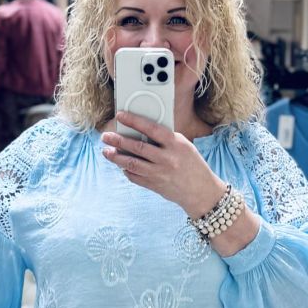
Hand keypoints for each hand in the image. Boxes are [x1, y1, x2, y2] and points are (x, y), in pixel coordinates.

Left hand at [101, 110, 225, 218]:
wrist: (201, 192)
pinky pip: (135, 177)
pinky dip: (126, 171)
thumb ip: (165, 139)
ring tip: (106, 152)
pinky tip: (121, 165)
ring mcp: (159, 174)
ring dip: (116, 157)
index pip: (151, 129)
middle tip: (106, 136)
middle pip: (137, 148)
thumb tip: (142, 131)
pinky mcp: (155, 186)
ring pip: (132, 164)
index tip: (121, 115)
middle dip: (118, 141)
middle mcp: (166, 159)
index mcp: (175, 144)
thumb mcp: (183, 146)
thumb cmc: (193, 165)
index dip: (134, 121)